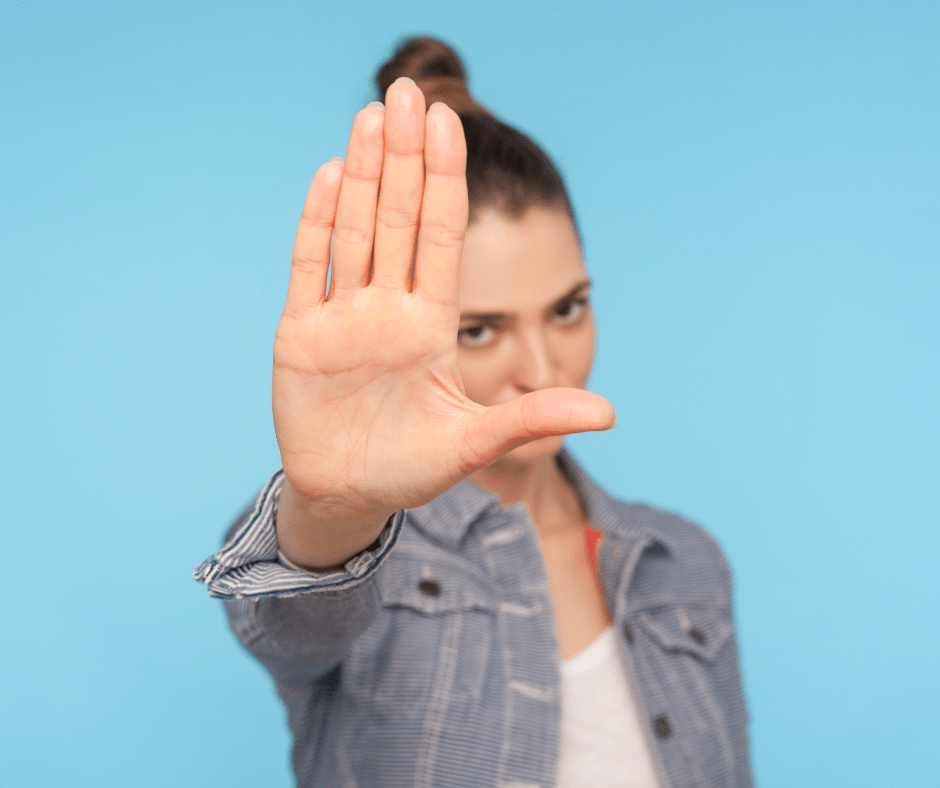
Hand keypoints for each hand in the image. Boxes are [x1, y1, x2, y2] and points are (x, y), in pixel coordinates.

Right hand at [272, 80, 614, 567]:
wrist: (351, 494)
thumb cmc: (413, 468)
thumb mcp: (476, 443)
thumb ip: (533, 418)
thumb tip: (610, 412)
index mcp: (431, 325)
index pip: (441, 237)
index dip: (446, 181)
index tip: (453, 126)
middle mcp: (389, 309)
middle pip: (398, 219)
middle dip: (404, 157)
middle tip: (408, 94)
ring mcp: (344, 318)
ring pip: (356, 231)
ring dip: (363, 175)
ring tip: (371, 116)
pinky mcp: (301, 335)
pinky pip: (310, 269)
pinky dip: (318, 223)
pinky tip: (330, 175)